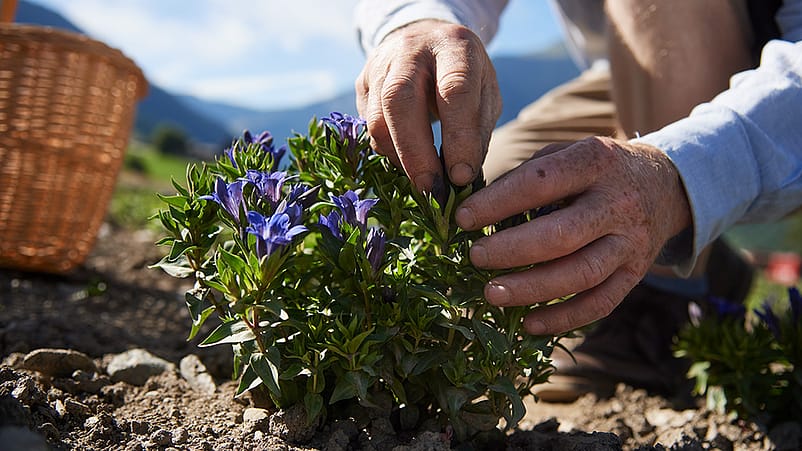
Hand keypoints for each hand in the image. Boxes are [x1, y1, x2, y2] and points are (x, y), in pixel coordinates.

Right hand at [355, 19, 501, 192]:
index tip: (461, 176)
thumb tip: (461, 177)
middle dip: (415, 153)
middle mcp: (411, 50)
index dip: (458, 137)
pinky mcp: (362, 84)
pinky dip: (388, 150)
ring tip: (422, 181)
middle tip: (431, 188)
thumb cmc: (464, 74)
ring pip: (378, 118)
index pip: (454, 90)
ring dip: (399, 157)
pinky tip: (407, 161)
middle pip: (400, 101)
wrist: (426, 40)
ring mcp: (379, 65)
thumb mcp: (485, 93)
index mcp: (453, 46)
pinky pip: (369, 126)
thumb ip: (477, 131)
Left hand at [455, 137, 691, 334]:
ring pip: (581, 274)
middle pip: (561, 235)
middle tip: (475, 258)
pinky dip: (563, 319)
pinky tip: (529, 323)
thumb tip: (475, 207)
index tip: (463, 218)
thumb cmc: (595, 170)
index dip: (497, 202)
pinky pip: (600, 304)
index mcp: (596, 161)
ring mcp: (631, 242)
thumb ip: (527, 174)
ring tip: (492, 293)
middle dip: (511, 251)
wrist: (664, 185)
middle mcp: (618, 203)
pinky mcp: (636, 274)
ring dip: (532, 289)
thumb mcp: (568, 153)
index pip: (540, 182)